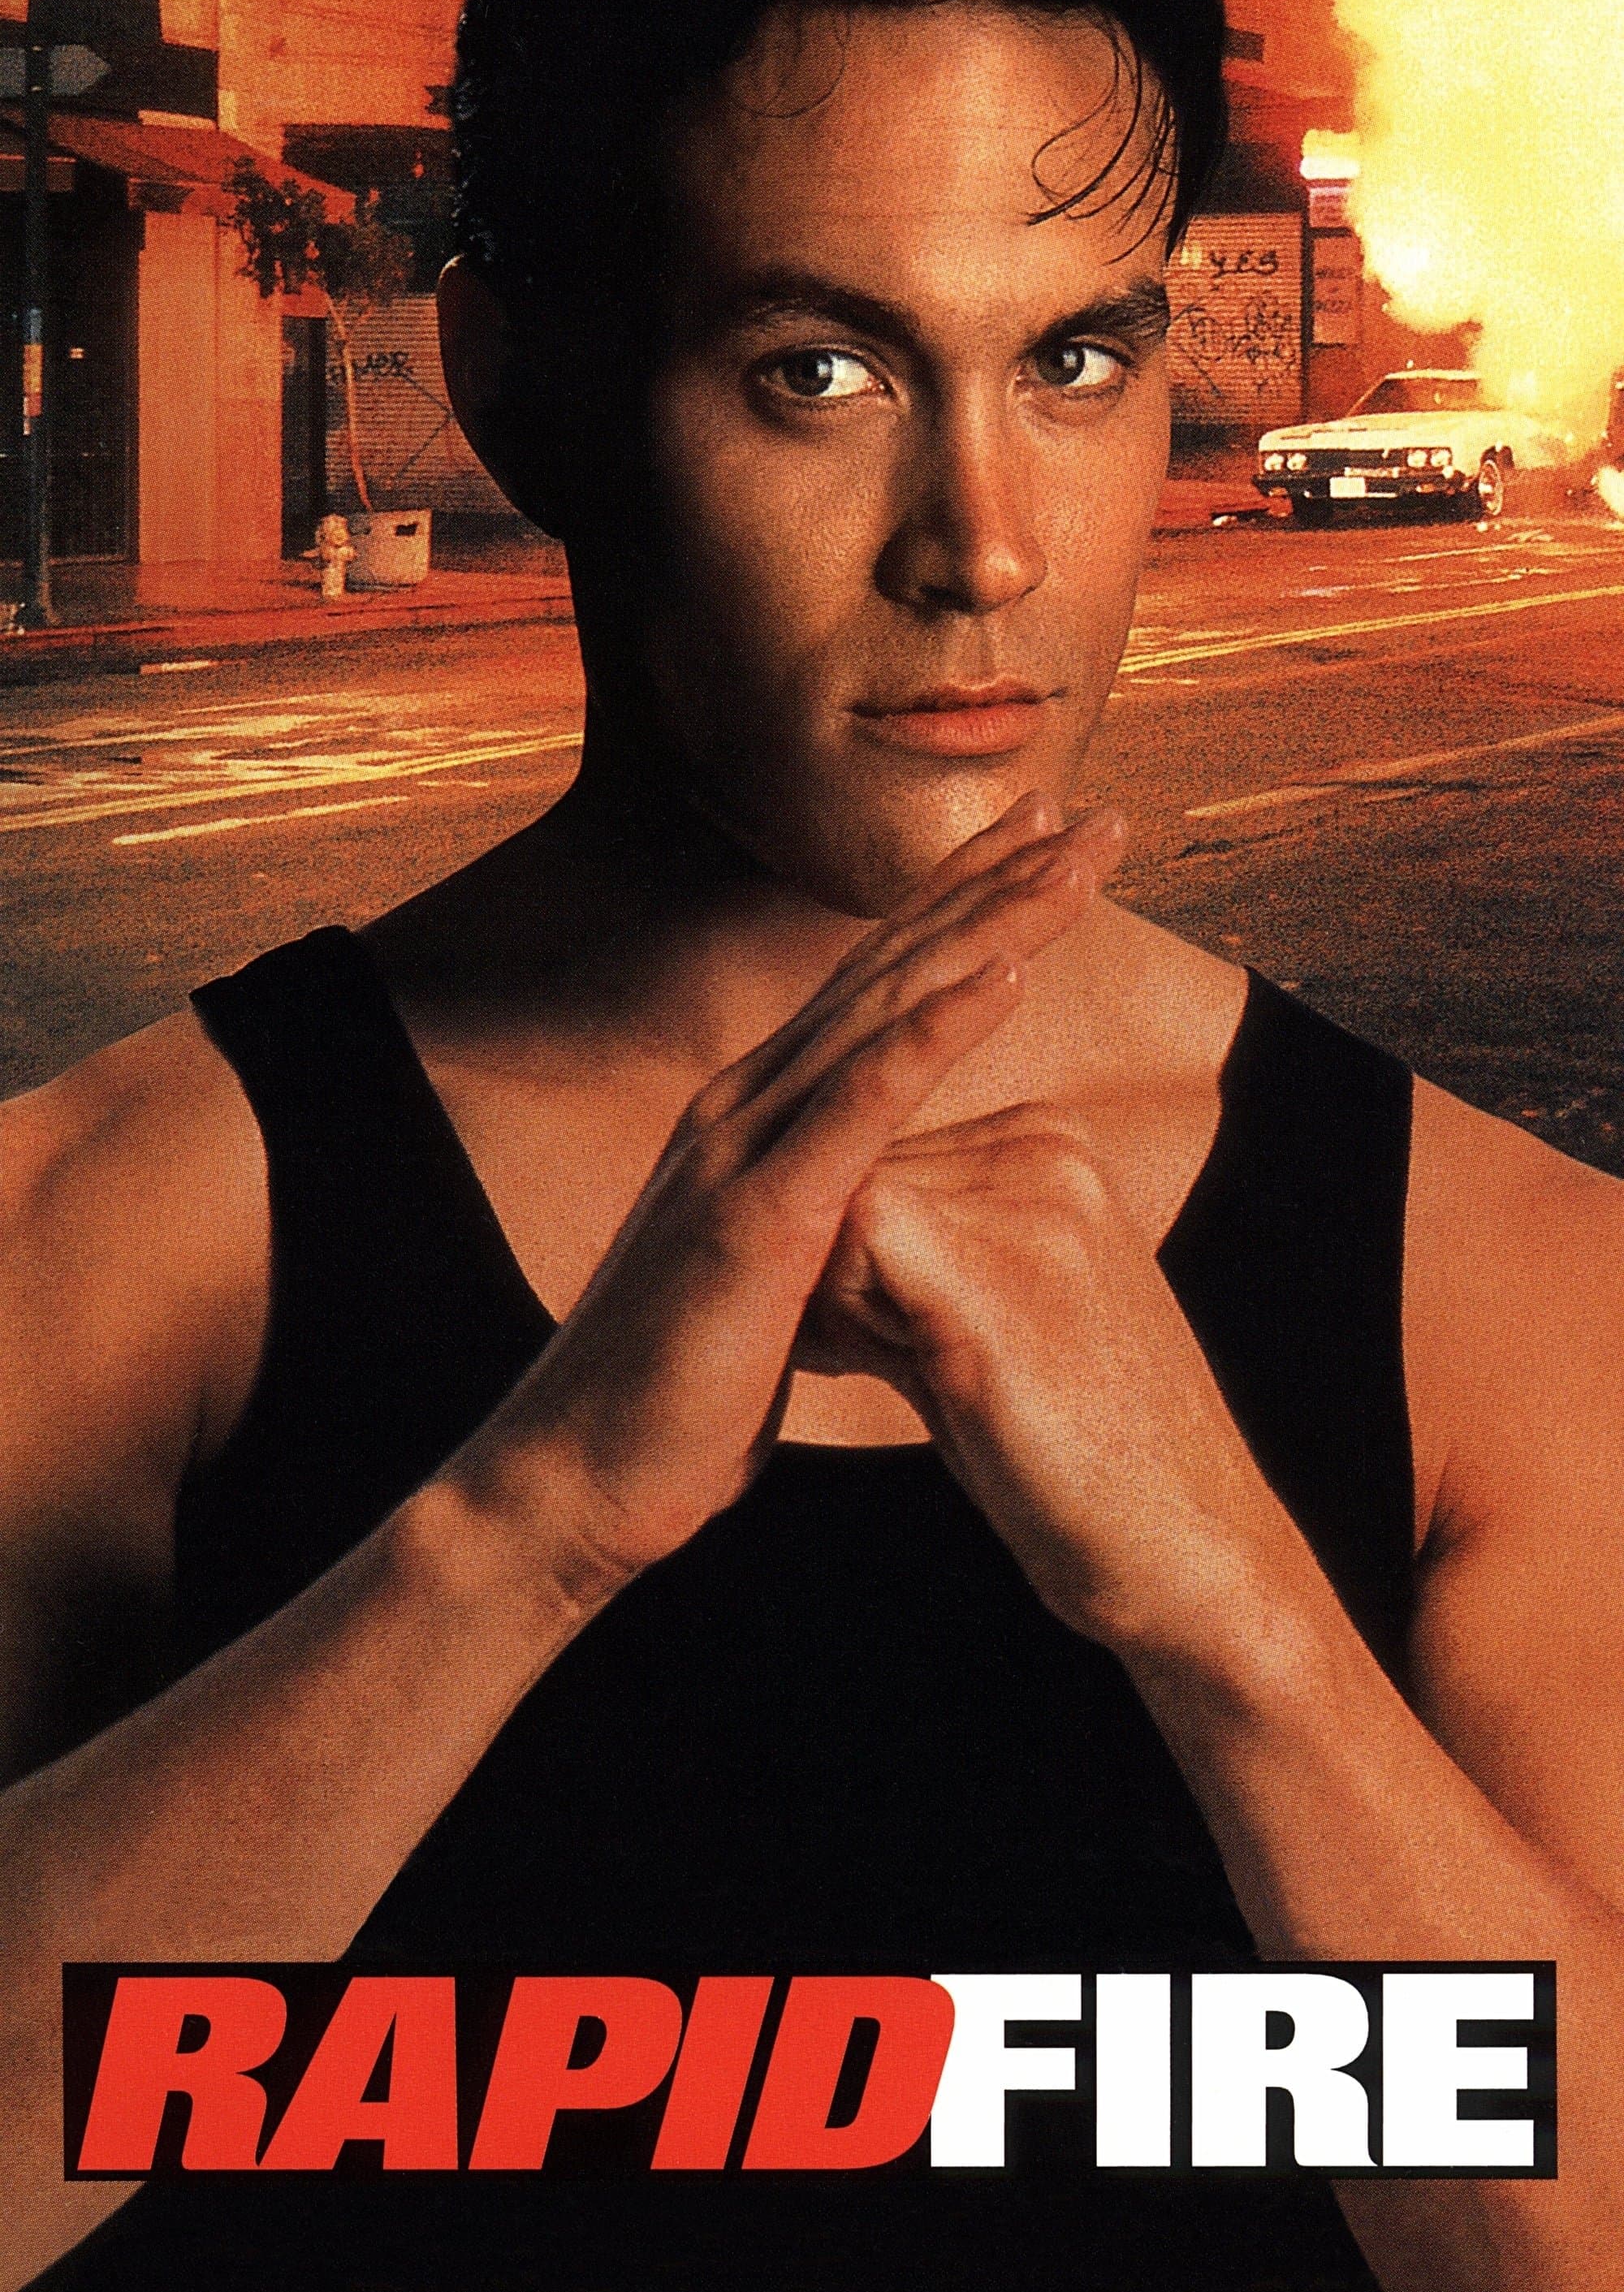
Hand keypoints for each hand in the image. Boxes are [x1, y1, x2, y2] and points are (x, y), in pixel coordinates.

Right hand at [446, 799, 1127, 1608]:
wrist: (578, 1482)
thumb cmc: (678, 1400)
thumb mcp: (771, 1289)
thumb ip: (819, 1232)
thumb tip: (866, 1229)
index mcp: (756, 1122)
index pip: (876, 990)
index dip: (959, 910)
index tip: (1038, 848)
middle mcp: (746, 1106)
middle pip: (892, 968)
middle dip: (994, 882)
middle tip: (1083, 809)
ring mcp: (745, 1149)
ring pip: (887, 1007)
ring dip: (989, 922)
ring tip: (1072, 854)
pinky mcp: (758, 1212)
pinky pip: (862, 1102)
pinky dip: (935, 1028)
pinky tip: (1005, 972)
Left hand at [802, 1108, 1294, 1656]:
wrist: (1185, 1550)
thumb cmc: (1074, 1453)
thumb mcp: (999, 1309)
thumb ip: (915, 1250)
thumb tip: (789, 1228)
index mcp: (1050, 1143)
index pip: (872, 1151)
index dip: (849, 1258)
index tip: (898, 1340)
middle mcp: (1044, 1146)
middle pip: (843, 1175)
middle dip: (837, 1279)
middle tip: (919, 1370)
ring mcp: (1030, 1198)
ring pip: (834, 1208)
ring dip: (848, 1308)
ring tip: (945, 1379)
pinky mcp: (996, 1266)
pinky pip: (848, 1242)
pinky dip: (849, 1323)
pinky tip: (932, 1384)